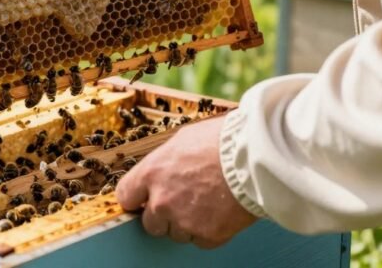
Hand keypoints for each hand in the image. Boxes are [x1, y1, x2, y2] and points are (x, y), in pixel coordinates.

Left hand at [115, 115, 257, 248]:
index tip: (144, 200)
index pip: (126, 196)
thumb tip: (160, 172)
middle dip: (163, 215)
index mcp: (151, 173)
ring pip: (176, 234)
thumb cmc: (221, 142)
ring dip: (186, 224)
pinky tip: (218, 212)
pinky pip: (200, 240)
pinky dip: (207, 230)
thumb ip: (164, 162)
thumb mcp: (182, 141)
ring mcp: (184, 221)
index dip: (137, 198)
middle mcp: (162, 201)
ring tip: (206, 202)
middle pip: (150, 223)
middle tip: (183, 201)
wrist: (255, 158)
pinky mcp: (207, 236)